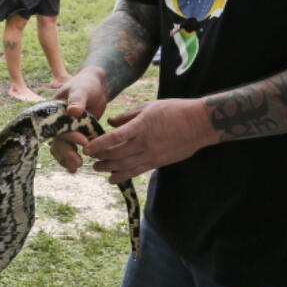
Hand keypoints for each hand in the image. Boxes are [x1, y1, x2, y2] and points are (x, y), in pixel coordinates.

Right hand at [48, 67, 110, 172]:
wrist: (95, 86)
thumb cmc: (85, 84)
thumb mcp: (81, 90)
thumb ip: (77, 100)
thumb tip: (73, 111)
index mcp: (54, 112)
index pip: (56, 128)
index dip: (67, 136)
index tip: (82, 140)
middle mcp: (57, 123)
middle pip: (57, 142)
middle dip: (66, 154)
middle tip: (77, 163)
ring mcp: (66, 130)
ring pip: (62, 148)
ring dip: (68, 159)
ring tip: (76, 168)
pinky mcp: (76, 134)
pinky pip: (72, 148)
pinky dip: (74, 157)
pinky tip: (78, 167)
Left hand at [83, 98, 217, 183]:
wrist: (199, 124)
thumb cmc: (175, 110)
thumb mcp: (149, 107)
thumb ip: (128, 116)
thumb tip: (111, 122)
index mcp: (141, 126)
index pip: (115, 138)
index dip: (99, 144)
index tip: (87, 148)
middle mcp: (145, 143)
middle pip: (117, 154)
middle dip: (101, 157)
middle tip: (89, 157)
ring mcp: (152, 155)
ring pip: (125, 166)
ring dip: (109, 168)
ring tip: (97, 168)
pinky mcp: (158, 162)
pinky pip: (137, 171)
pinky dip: (123, 176)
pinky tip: (113, 179)